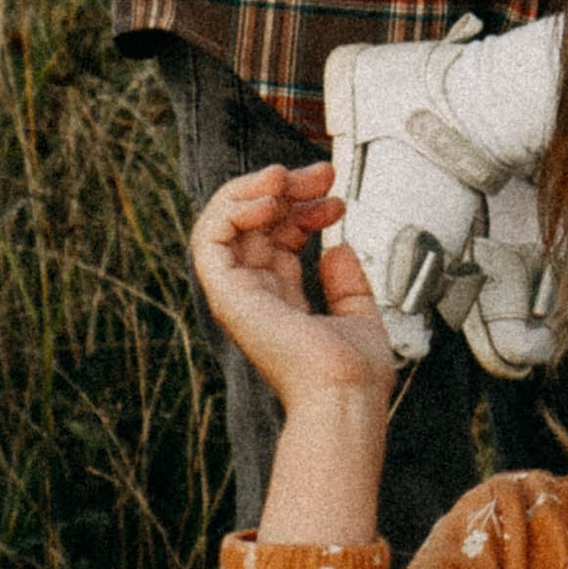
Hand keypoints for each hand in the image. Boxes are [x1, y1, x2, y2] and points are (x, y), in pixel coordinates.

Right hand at [190, 163, 396, 410]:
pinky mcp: (227, 295)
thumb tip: (338, 250)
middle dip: (286, 188)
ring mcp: (238, 294)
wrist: (346, 395)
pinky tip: (269, 199)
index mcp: (280, 299)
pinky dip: (233, 209)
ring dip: (253, 189)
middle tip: (322, 173)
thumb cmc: (354, 374)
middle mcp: (254, 294)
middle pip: (252, 223)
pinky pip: (209, 239)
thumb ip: (346, 283)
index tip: (335, 200)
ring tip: (286, 176)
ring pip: (223, 222)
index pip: (275, 238)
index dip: (302, 209)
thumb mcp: (358, 314)